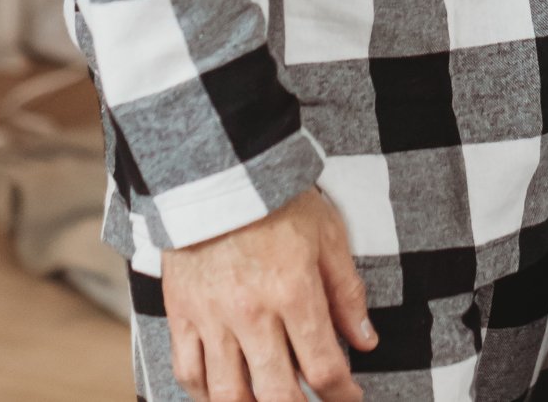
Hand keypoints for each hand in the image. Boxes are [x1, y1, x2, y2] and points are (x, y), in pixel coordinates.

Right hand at [160, 185, 376, 401]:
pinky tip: (224, 397)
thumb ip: (347, 292)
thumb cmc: (278, 199)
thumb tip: (365, 341)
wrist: (218, 169)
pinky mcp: (181, 313)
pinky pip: (188, 373)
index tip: (350, 396)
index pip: (323, 369)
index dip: (343, 395)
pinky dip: (205, 397)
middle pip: (278, 395)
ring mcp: (211, 317)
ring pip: (229, 396)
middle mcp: (251, 313)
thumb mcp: (327, 234)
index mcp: (293, 291)